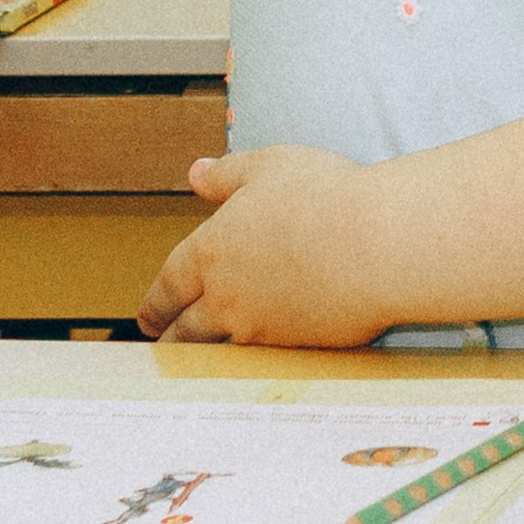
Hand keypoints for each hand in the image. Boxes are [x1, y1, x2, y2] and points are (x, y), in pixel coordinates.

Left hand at [137, 145, 386, 346]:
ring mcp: (261, 328)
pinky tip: (258, 356)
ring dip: (203, 354)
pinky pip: (263, 358)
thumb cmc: (326, 195)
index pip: (170, 283)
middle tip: (162, 345)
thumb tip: (195, 173)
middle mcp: (227, 296)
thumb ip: (227, 174)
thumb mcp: (269, 165)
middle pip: (184, 329)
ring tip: (200, 357)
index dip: (155, 302)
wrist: (377, 244)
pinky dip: (253, 358)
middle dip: (170, 338)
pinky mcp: (296, 349)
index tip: (146, 316)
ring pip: (218, 350)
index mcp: (213, 250)